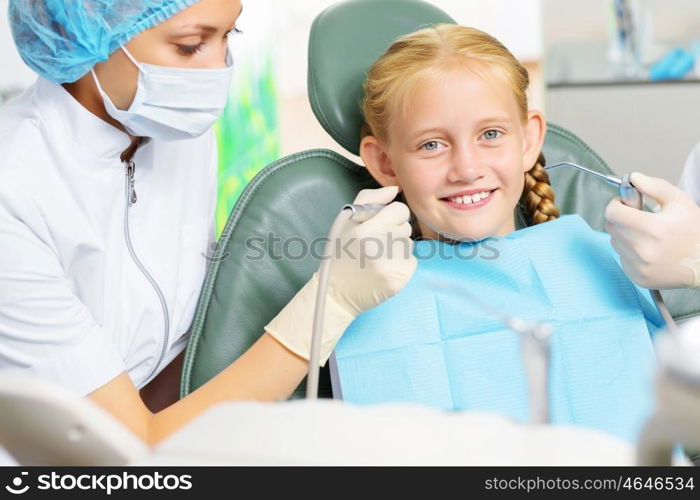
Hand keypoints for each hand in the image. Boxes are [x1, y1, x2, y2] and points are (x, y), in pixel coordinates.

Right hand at [327, 185, 416, 314]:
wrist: (336, 292)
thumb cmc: (341, 252)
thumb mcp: (345, 221)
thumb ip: (370, 199)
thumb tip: (395, 190)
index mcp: (365, 230)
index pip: (400, 210)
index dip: (391, 215)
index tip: (380, 223)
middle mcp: (378, 248)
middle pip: (406, 226)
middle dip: (394, 231)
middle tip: (375, 243)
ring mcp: (390, 267)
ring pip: (409, 244)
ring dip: (397, 248)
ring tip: (377, 257)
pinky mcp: (398, 281)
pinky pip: (411, 262)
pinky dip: (401, 264)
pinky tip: (384, 269)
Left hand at [605, 172, 699, 288]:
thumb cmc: (693, 231)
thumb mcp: (679, 201)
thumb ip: (654, 186)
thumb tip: (633, 178)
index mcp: (653, 228)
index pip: (613, 212)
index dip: (617, 204)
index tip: (627, 203)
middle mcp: (643, 250)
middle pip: (611, 226)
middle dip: (621, 218)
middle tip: (638, 217)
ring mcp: (639, 266)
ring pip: (615, 241)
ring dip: (625, 234)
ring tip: (647, 235)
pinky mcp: (636, 277)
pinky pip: (621, 257)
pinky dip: (629, 251)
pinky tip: (648, 250)